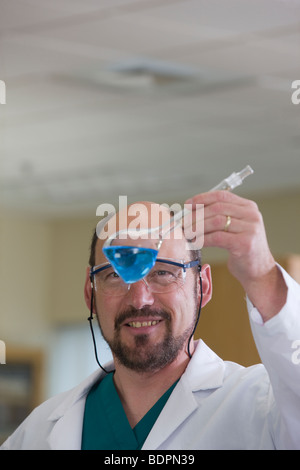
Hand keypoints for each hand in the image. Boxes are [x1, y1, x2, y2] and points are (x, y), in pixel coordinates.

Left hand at [186, 191, 286, 320]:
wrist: (259, 271)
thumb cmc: (242, 249)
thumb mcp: (235, 228)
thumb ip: (220, 217)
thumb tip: (191, 211)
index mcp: (249, 207)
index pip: (222, 196)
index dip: (202, 199)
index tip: (187, 205)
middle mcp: (251, 215)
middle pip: (217, 208)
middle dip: (196, 215)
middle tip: (183, 223)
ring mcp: (250, 229)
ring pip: (215, 221)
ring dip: (197, 227)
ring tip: (187, 233)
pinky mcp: (245, 243)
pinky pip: (217, 237)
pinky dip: (203, 239)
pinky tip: (196, 242)